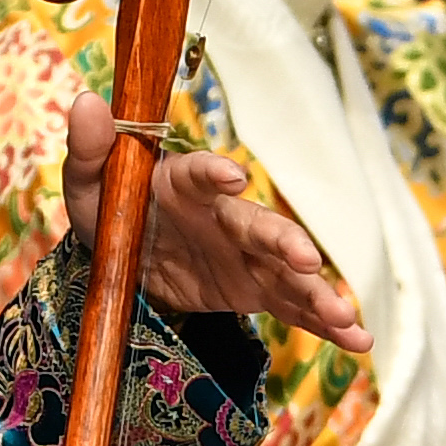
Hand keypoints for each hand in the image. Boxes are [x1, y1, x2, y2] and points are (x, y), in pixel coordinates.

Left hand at [63, 93, 368, 349]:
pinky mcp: (254, 288)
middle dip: (286, 241)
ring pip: (288, 272)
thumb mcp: (90, 185)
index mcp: (185, 184)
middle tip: (307, 259)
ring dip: (318, 293)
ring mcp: (246, 254)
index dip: (214, 173)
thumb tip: (86, 103)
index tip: (229, 179)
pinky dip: (325, 325)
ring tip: (347, 318)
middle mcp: (226, 216)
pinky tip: (358, 342)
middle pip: (260, 226)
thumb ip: (91, 151)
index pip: (200, 174)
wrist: (126, 255)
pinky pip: (293, 307)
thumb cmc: (113, 208)